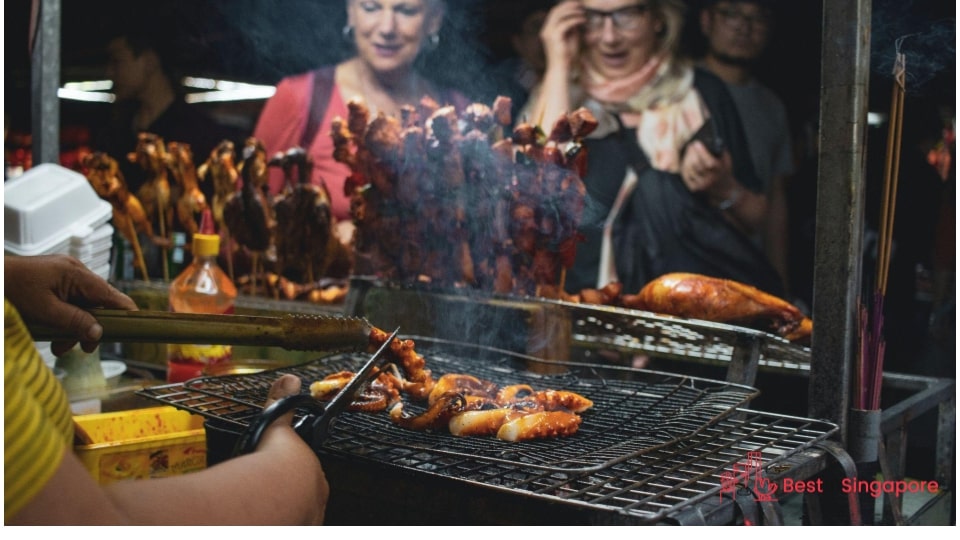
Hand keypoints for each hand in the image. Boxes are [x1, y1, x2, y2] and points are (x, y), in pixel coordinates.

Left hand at [4, 254, 137, 354]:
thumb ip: (74, 321)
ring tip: (58, 346)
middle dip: (90, 327)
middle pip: (97, 303)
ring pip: (82, 305)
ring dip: (74, 327)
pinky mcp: (54, 280)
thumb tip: (99, 333)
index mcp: (76, 274)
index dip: (126, 312)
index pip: (111, 295)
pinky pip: (69, 301)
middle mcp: (74, 271)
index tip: (136, 328)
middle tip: (82, 349)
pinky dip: (64, 318)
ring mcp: (64, 275)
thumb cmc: (11, 289)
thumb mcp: (45, 311)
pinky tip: (53, 333)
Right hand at [259, 374, 328, 524]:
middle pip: (304, 498)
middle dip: (289, 496)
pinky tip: (263, 519)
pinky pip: (290, 524)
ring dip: (284, 511)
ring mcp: (307, 519)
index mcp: (314, 475)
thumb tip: (290, 380)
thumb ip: (282, 403)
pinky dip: (279, 521)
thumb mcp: (277, 426)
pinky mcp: (298, 528)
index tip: (278, 477)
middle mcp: (315, 500)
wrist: (271, 490)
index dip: (292, 476)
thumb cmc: (274, 460)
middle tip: (267, 494)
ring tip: (264, 506)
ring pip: (297, 515)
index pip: (308, 477)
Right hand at [540, 0, 584, 69]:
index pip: (554, 13)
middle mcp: (545, 30)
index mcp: (547, 30)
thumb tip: (576, 17)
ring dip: (572, 11)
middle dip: (568, 5)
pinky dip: (575, 19)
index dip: (565, 6)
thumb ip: (572, 28)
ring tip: (582, 12)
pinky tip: (582, 20)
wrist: (561, 70)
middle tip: (580, 5)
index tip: (576, 5)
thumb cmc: (566, 57)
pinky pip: (566, 23)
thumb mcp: (570, 39)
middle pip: (555, 10)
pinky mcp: (554, 37)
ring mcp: (548, 33)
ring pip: (560, 14)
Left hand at [680, 140, 736, 201]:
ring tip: (689, 152)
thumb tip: (708, 140)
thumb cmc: (724, 171)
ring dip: (687, 158)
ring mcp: (702, 185)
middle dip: (692, 153)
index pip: (709, 162)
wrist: (724, 190)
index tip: (697, 143)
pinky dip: (685, 167)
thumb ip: (720, 151)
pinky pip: (686, 175)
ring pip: (689, 169)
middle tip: (691, 145)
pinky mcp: (695, 188)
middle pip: (696, 164)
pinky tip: (686, 161)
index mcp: (719, 172)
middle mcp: (710, 179)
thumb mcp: (727, 161)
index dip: (702, 152)